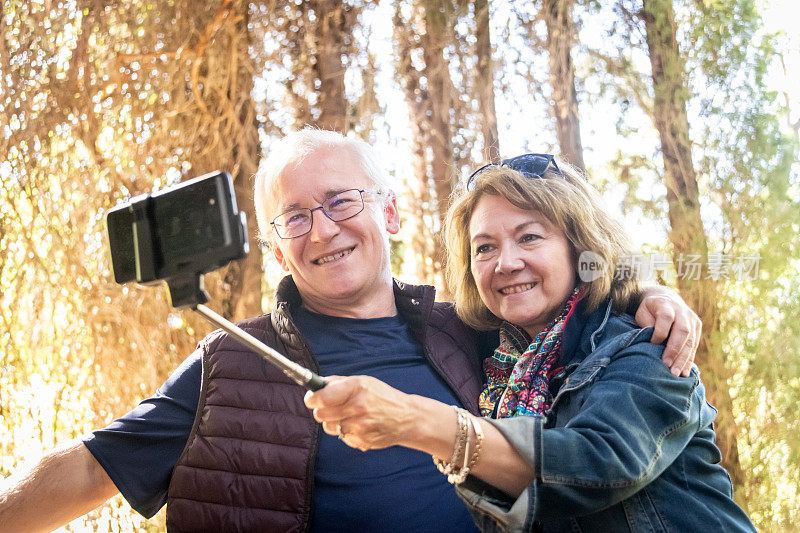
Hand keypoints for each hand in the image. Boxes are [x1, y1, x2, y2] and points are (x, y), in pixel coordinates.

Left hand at [303, 375, 417, 450]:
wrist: (407, 418)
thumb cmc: (382, 397)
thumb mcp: (363, 382)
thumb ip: (338, 383)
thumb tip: (317, 385)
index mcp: (356, 388)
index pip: (321, 397)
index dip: (312, 398)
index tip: (311, 398)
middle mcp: (357, 408)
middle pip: (320, 415)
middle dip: (322, 410)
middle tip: (330, 407)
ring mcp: (359, 426)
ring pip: (329, 427)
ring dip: (334, 422)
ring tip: (349, 416)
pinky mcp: (361, 441)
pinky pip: (341, 437)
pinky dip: (346, 432)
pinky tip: (359, 426)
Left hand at [635, 286, 700, 376]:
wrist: (666, 299)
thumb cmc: (650, 310)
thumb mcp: (643, 313)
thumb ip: (647, 324)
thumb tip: (654, 343)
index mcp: (666, 304)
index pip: (666, 318)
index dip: (659, 332)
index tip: (652, 344)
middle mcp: (682, 311)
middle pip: (682, 331)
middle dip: (674, 350)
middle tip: (667, 365)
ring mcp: (692, 319)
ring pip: (691, 340)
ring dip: (683, 359)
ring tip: (677, 374)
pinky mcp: (698, 327)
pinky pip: (694, 345)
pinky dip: (689, 360)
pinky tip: (685, 372)